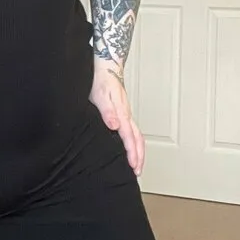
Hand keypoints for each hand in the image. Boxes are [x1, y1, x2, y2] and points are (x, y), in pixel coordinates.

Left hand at [89, 61, 144, 175]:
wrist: (107, 68)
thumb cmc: (101, 81)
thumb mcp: (100, 95)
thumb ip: (107, 111)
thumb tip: (114, 126)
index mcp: (122, 113)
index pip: (129, 137)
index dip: (132, 153)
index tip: (134, 166)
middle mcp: (127, 115)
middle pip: (138, 139)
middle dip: (139, 156)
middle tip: (138, 172)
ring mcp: (126, 114)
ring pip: (137, 136)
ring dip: (139, 151)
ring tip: (137, 165)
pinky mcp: (124, 113)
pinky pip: (133, 131)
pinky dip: (134, 143)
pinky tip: (130, 148)